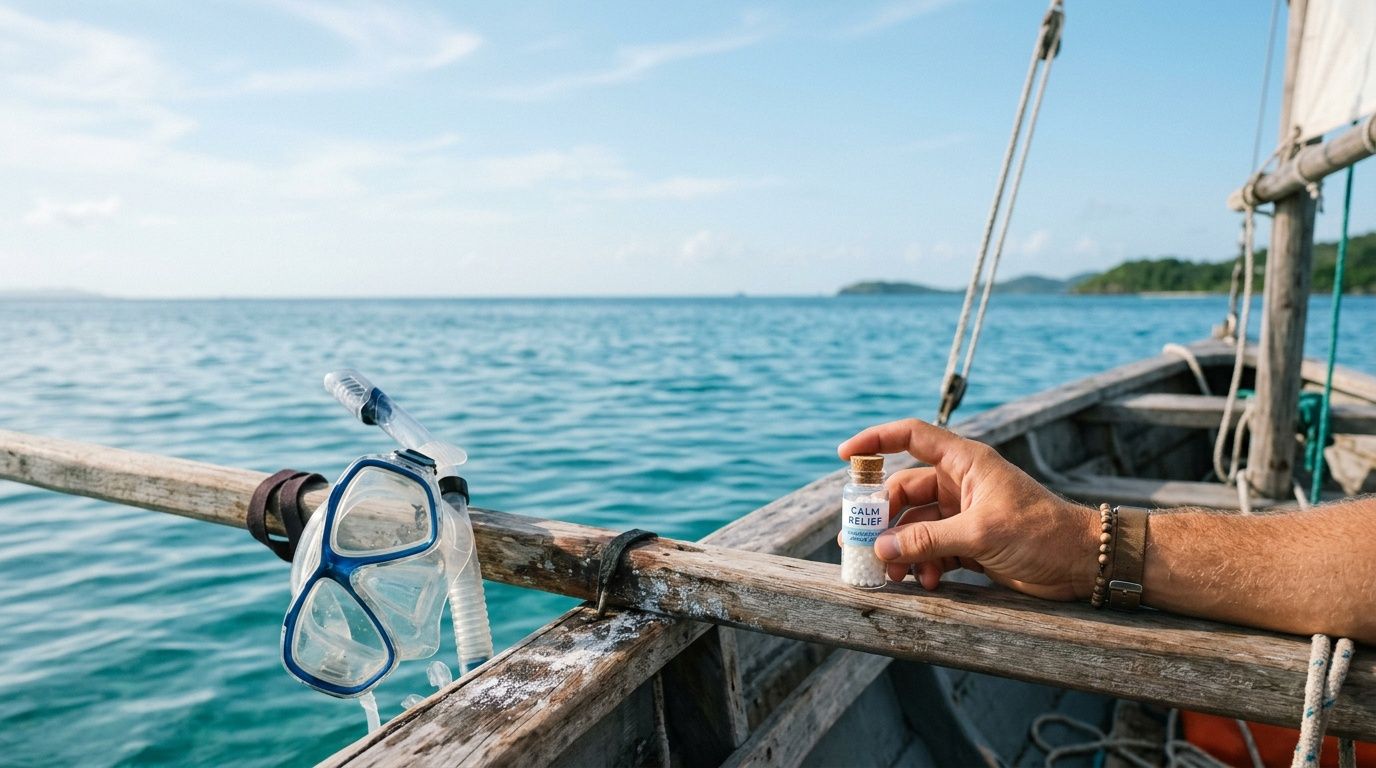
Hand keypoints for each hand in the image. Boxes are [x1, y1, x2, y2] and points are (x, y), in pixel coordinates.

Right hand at [838, 418, 1096, 599]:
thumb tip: (881, 548)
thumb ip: (927, 541)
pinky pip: (931, 549)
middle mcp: (959, 483)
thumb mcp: (979, 534)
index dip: (875, 441)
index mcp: (964, 462)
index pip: (910, 437)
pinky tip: (925, 581)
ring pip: (915, 526)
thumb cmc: (1040, 533)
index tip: (845, 456)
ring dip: (901, 549)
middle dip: (882, 518)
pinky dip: (923, 564)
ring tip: (892, 573)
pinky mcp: (969, 542)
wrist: (1081, 563)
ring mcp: (963, 513)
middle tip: (860, 542)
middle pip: (904, 492)